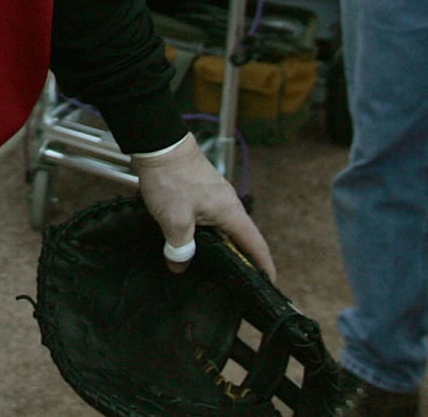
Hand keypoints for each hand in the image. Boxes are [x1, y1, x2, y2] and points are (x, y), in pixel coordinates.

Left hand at [130, 133, 273, 278]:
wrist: (158, 143)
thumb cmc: (172, 177)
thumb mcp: (175, 219)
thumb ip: (180, 247)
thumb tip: (179, 266)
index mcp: (230, 212)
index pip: (256, 244)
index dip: (264, 266)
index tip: (270, 284)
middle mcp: (227, 205)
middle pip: (240, 238)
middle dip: (241, 260)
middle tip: (237, 284)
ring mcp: (213, 197)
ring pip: (221, 229)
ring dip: (220, 247)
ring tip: (213, 270)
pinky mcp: (198, 192)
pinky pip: (207, 220)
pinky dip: (204, 234)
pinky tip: (190, 243)